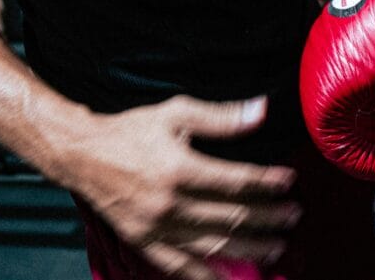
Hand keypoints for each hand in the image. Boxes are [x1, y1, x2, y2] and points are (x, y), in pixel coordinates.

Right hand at [66, 96, 299, 279]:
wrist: (81, 153)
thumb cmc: (131, 129)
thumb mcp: (176, 112)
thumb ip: (221, 117)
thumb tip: (262, 111)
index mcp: (179, 169)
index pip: (237, 181)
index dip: (268, 183)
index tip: (289, 181)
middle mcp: (169, 203)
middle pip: (232, 216)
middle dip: (268, 217)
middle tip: (294, 216)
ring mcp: (156, 227)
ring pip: (213, 245)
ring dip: (250, 248)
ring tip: (277, 247)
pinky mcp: (143, 241)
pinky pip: (179, 266)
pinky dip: (205, 276)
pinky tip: (229, 279)